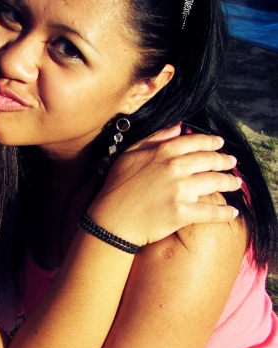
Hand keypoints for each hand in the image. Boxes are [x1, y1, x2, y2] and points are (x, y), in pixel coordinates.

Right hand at [90, 127, 240, 245]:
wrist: (111, 219)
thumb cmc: (117, 186)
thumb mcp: (130, 154)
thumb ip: (155, 139)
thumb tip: (177, 128)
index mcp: (163, 152)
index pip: (196, 142)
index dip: (212, 142)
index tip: (221, 144)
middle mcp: (175, 168)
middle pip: (210, 161)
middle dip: (225, 161)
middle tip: (232, 163)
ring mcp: (180, 191)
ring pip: (215, 183)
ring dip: (229, 183)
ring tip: (235, 184)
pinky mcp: (182, 213)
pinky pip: (210, 212)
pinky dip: (224, 213)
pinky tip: (233, 213)